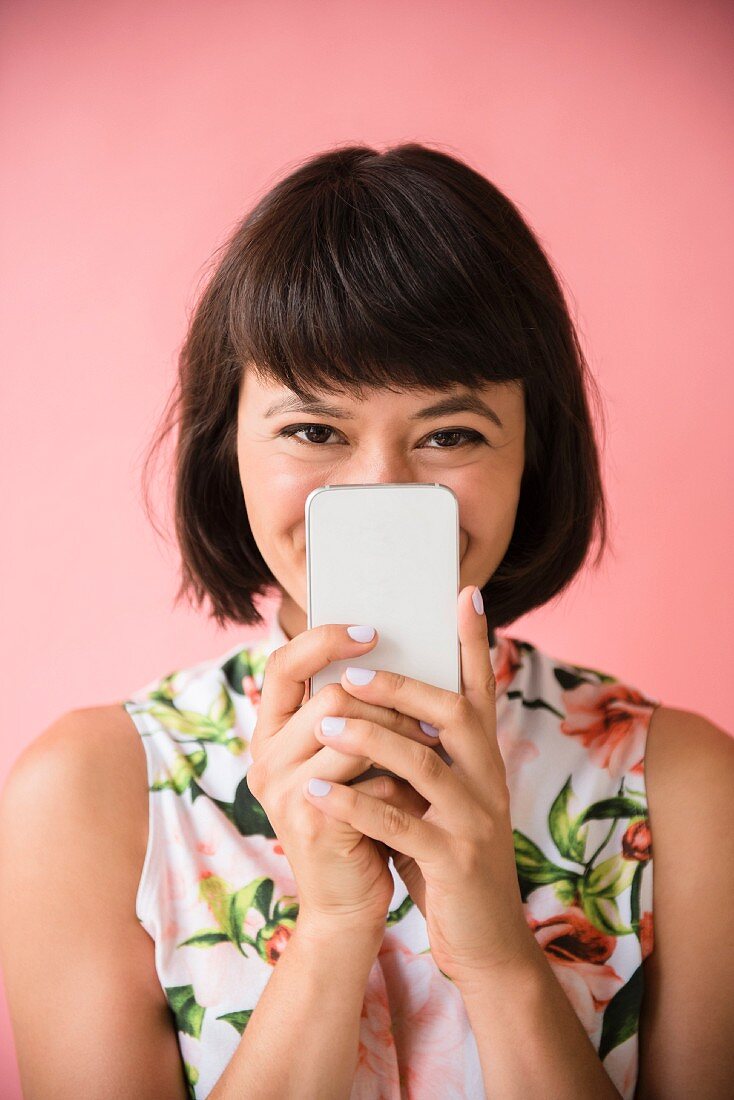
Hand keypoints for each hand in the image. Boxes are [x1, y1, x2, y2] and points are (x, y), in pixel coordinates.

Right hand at [248, 620, 443, 933]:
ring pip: (354, 731)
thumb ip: (357, 716)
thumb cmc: (357, 822)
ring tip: (433, 743)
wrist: (347, 902)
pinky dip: (403, 782)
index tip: (372, 628)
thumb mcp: (349, 761)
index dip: (324, 639)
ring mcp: (283, 789)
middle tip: (429, 710)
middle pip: (332, 695)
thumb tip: (402, 653)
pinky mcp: (313, 820)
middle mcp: (266, 757)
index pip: (283, 663)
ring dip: (403, 736)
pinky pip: (371, 778)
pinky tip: (420, 794)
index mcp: (272, 734)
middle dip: (390, 699)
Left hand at [303, 584, 536, 986]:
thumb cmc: (449, 855)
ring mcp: (474, 820)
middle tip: (350, 672)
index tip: (463, 593)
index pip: (481, 688)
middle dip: (399, 687)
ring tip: (325, 723)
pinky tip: (319, 793)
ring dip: (370, 739)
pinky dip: (356, 805)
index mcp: (484, 759)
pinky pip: (399, 825)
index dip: (475, 641)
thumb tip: (376, 699)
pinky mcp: (454, 860)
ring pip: (422, 764)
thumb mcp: (444, 797)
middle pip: (451, 712)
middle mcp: (487, 779)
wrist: (485, 939)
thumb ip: (425, 752)